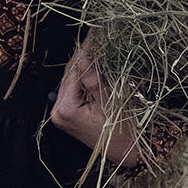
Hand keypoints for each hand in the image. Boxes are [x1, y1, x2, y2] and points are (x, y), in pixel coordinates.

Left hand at [49, 41, 139, 167]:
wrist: (130, 155)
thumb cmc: (123, 131)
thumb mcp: (109, 99)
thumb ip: (93, 74)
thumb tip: (87, 49)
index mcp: (65, 108)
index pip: (74, 69)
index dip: (87, 49)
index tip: (96, 32)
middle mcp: (57, 110)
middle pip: (70, 72)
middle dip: (85, 54)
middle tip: (98, 34)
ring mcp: (61, 113)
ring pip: (72, 78)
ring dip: (85, 63)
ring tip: (97, 44)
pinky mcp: (69, 114)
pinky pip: (75, 88)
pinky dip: (84, 75)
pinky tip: (94, 63)